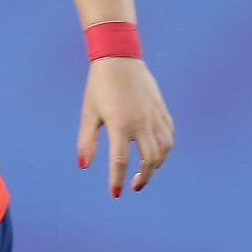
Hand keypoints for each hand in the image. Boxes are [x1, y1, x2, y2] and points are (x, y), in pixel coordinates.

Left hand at [78, 57, 173, 195]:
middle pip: (149, 160)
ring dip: (156, 165)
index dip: (117, 179)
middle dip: (143, 177)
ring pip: (164, 149)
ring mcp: (154, 116)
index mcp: (120, 124)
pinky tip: (156, 153)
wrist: (119, 58)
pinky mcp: (162, 110)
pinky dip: (164, 148)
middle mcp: (141, 122)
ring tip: (144, 172)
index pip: (120, 160)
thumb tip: (83, 166)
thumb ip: (86, 141)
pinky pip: (168, 135)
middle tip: (133, 186)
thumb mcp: (89, 113)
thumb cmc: (98, 86)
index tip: (115, 193)